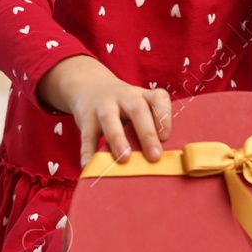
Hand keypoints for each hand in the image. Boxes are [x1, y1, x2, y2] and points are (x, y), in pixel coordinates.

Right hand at [37, 56, 172, 166]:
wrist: (89, 86)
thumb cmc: (123, 107)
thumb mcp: (137, 107)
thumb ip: (147, 128)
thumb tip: (156, 161)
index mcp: (143, 95)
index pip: (158, 98)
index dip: (164, 116)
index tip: (166, 137)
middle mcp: (125, 97)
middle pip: (137, 110)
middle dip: (147, 133)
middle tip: (155, 156)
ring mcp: (103, 106)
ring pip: (110, 120)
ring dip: (118, 139)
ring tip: (125, 159)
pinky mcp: (86, 118)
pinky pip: (86, 136)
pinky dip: (87, 152)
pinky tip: (89, 165)